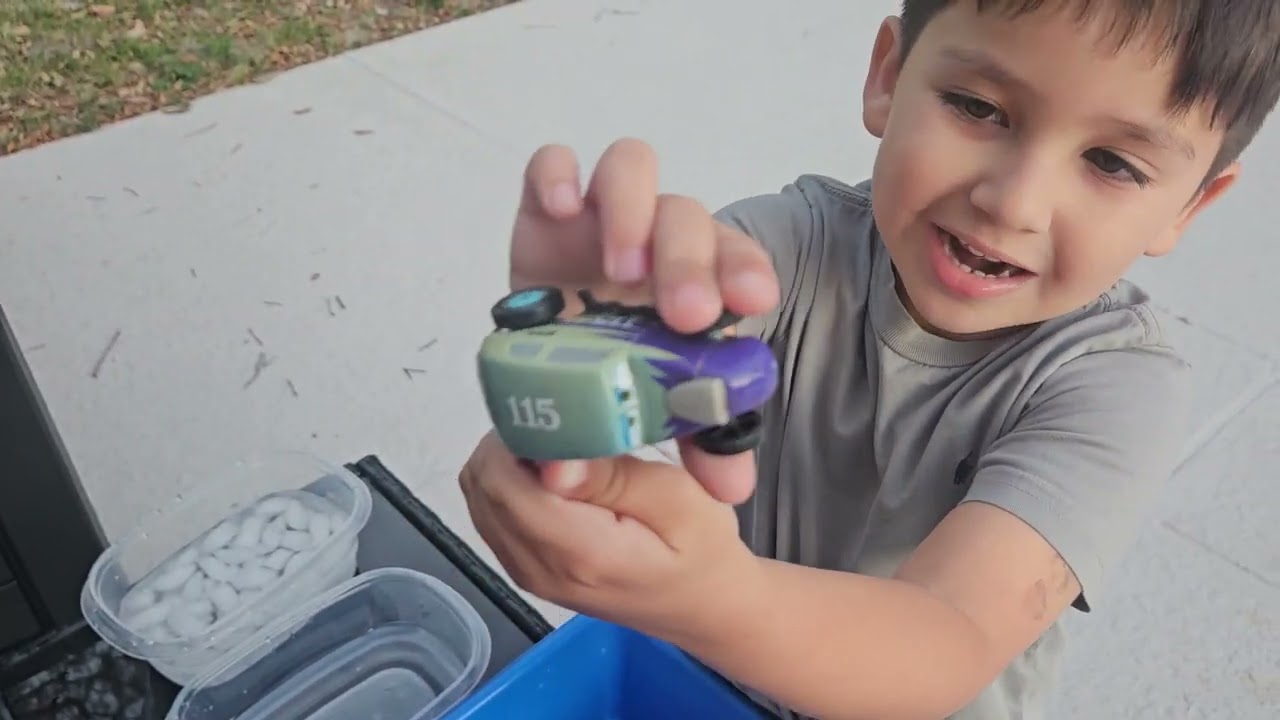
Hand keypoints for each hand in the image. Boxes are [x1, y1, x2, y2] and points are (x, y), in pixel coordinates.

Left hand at [458, 430, 760, 645]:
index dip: (517, 432)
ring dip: (509, 459)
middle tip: (565, 422)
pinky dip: (511, 481)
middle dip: (512, 439)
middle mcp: (537, 567)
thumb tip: (552, 460)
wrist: (706, 606)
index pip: (501, 480)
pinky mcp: (524, 567)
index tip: (559, 410)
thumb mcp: (678, 500)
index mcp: (577, 552)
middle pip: (482, 483)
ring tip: (565, 447)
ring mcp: (525, 572)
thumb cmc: (702, 548)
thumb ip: (613, 476)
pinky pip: (491, 511)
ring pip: (479, 494)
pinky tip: (557, 474)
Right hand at [506, 138, 779, 502]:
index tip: (749, 300)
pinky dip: (554, 174)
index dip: (743, 269)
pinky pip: (550, 164)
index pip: (735, 256)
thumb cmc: (618, 381)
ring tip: (616, 269)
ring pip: (630, 169)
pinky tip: (561, 208)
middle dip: (688, 258)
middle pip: (685, 214)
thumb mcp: (659, 416)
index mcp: (698, 283)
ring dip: (631, 211)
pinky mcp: (544, 212)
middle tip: (681, 313)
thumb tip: (732, 488)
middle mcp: (655, 241)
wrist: (554, 369)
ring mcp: (600, 218)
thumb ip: (700, 443)